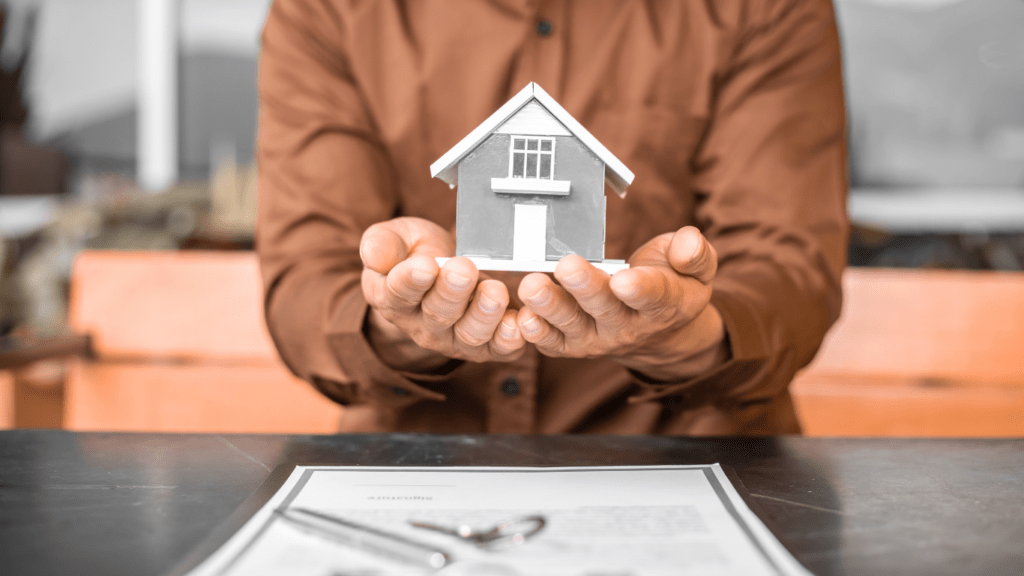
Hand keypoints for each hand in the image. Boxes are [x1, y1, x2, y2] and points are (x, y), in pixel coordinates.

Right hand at [360, 217, 525, 369]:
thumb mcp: (396, 239)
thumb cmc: (416, 253)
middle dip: (452, 292)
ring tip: (494, 291)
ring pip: (470, 334)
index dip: (411, 281)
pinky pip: (499, 349)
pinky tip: (519, 321)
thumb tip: (373, 253)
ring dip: (484, 314)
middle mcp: (422, 326)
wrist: (442, 275)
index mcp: (392, 297)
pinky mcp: (486, 346)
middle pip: (438, 314)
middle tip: (463, 269)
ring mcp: (455, 339)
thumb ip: (383, 244)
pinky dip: (511, 338)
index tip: (425, 265)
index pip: (398, 293)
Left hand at [516, 226, 728, 379]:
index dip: (639, 289)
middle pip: (605, 309)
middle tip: (568, 266)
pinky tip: (522, 315)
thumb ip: (695, 255)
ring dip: (550, 306)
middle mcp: (628, 326)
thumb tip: (689, 241)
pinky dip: (536, 332)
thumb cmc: (672, 285)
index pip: (653, 297)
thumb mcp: (697, 270)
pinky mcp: (571, 344)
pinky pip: (552, 343)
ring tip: (532, 286)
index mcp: (664, 305)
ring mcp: (597, 338)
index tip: (624, 279)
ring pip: (572, 325)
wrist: (657, 332)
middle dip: (586, 288)